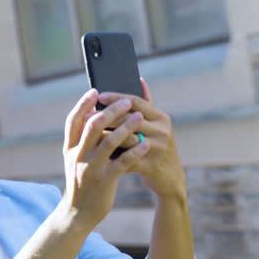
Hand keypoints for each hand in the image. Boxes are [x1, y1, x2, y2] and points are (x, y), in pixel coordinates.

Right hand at [60, 88, 150, 230]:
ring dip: (126, 127)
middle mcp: (77, 155)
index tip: (96, 91)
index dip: (83, 104)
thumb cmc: (82, 181)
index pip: (73, 120)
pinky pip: (122, 162)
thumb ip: (83, 140)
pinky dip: (135, 151)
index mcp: (69, 148)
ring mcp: (90, 168)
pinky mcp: (104, 181)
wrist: (78, 213)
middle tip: (126, 102)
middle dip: (111, 110)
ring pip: (109, 141)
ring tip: (139, 117)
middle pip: (93, 125)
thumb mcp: (75, 159)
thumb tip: (97, 115)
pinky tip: (145, 144)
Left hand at [96, 78, 186, 200]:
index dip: (116, 98)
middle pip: (129, 119)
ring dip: (105, 136)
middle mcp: (162, 131)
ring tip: (88, 134)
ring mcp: (158, 149)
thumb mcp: (156, 125)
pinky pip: (126, 159)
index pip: (136, 102)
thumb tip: (138, 79)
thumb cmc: (156, 147)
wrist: (170, 179)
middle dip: (106, 117)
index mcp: (161, 118)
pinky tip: (97, 154)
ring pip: (126, 139)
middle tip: (88, 116)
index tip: (99, 95)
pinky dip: (111, 156)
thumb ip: (146, 104)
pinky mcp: (151, 166)